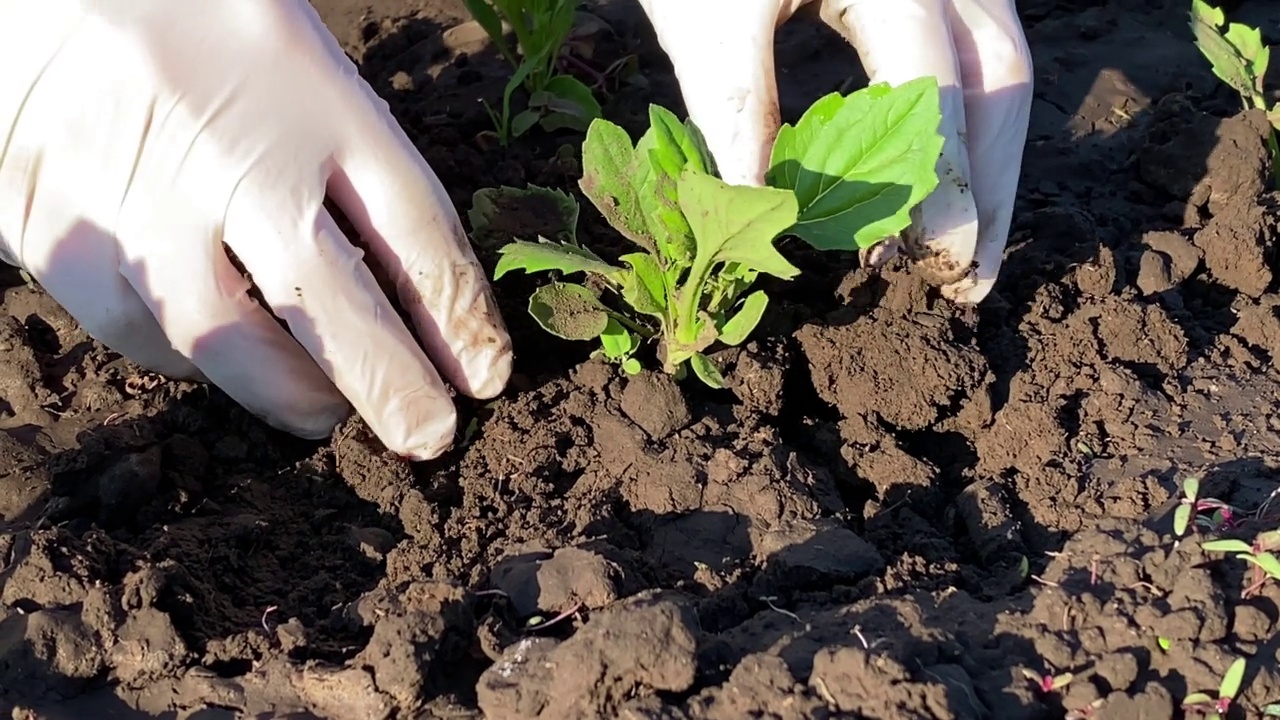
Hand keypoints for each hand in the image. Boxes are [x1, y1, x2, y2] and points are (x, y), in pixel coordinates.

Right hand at [0, 1, 511, 459]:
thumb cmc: (199, 23)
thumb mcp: (302, 58)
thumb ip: (350, 157)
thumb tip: (416, 295)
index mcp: (314, 94)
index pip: (416, 230)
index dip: (457, 318)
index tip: (485, 377)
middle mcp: (232, 153)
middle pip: (331, 300)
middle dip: (392, 384)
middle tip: (431, 436)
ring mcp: (140, 196)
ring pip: (225, 339)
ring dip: (290, 392)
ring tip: (327, 413)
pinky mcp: (57, 228)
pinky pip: (138, 326)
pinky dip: (191, 357)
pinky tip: (221, 354)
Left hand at [636, 0, 1033, 302]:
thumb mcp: (705, 20)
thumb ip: (736, 110)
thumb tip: (765, 216)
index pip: (936, 89)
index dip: (942, 185)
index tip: (936, 263)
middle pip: (1000, 79)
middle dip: (989, 186)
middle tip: (967, 279)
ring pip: (1001, 66)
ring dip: (988, 161)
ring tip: (965, 249)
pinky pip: (975, 53)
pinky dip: (965, 123)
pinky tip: (942, 182)